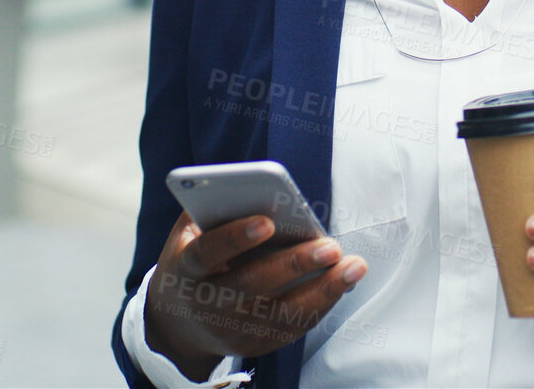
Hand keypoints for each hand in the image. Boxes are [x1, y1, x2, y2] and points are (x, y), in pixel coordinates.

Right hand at [143, 211, 366, 379]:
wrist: (179, 322)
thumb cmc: (194, 261)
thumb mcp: (189, 234)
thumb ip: (213, 210)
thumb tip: (254, 187)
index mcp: (186, 270)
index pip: (207, 253)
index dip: (234, 237)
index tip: (268, 221)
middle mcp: (208, 304)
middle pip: (252, 286)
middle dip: (294, 265)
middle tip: (331, 246)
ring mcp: (231, 330)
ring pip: (280, 314)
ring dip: (322, 291)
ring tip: (354, 266)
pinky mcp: (254, 345)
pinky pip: (292, 328)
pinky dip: (321, 306)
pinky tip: (344, 282)